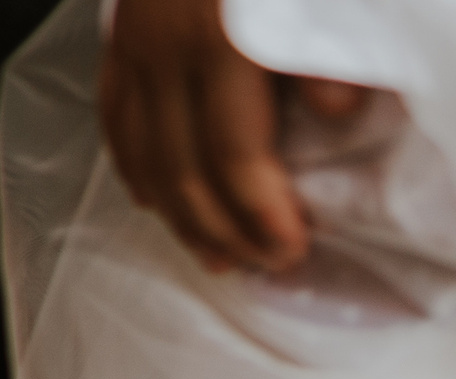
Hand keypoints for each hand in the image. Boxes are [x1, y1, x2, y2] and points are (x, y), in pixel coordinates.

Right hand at [102, 0, 363, 272]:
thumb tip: (341, 110)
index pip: (236, 154)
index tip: (292, 249)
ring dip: (178, 217)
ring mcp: (137, 48)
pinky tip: (151, 201)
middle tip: (261, 264)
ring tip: (212, 254)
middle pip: (185, 171)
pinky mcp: (121, 37)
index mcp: (223, 42)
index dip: (261, 213)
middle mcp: (170, 55)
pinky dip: (133, 168)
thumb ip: (324, 41)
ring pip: (145, 157)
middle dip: (222, 231)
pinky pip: (114, 118)